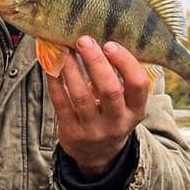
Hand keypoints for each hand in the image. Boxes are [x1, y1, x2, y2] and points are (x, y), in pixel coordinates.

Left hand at [47, 36, 149, 178]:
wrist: (97, 154)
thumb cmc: (113, 115)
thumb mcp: (127, 104)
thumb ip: (122, 78)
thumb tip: (105, 35)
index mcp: (136, 110)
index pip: (138, 85)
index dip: (125, 63)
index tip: (111, 44)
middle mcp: (117, 122)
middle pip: (109, 90)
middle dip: (96, 62)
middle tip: (84, 40)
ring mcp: (93, 129)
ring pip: (81, 95)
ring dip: (71, 68)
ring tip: (64, 48)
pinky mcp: (71, 132)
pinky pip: (61, 103)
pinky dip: (55, 81)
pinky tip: (51, 64)